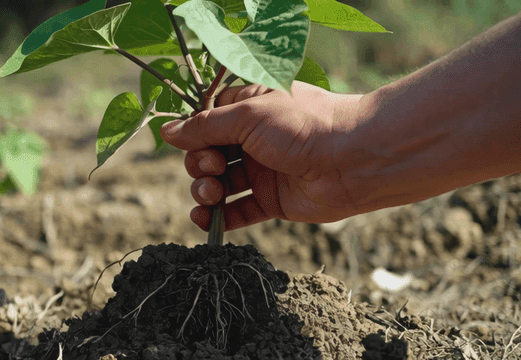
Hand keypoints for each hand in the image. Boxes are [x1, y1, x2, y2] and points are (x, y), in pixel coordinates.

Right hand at [161, 81, 364, 230]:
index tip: (189, 141)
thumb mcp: (248, 117)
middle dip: (199, 163)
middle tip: (212, 167)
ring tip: (212, 193)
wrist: (353, 159)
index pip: (206, 120)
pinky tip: (204, 220)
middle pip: (207, 154)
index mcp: (248, 109)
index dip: (193, 132)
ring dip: (205, 190)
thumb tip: (168, 132)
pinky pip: (237, 211)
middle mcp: (252, 139)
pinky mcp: (271, 200)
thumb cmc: (303, 125)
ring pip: (219, 183)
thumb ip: (205, 127)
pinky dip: (218, 218)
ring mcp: (261, 171)